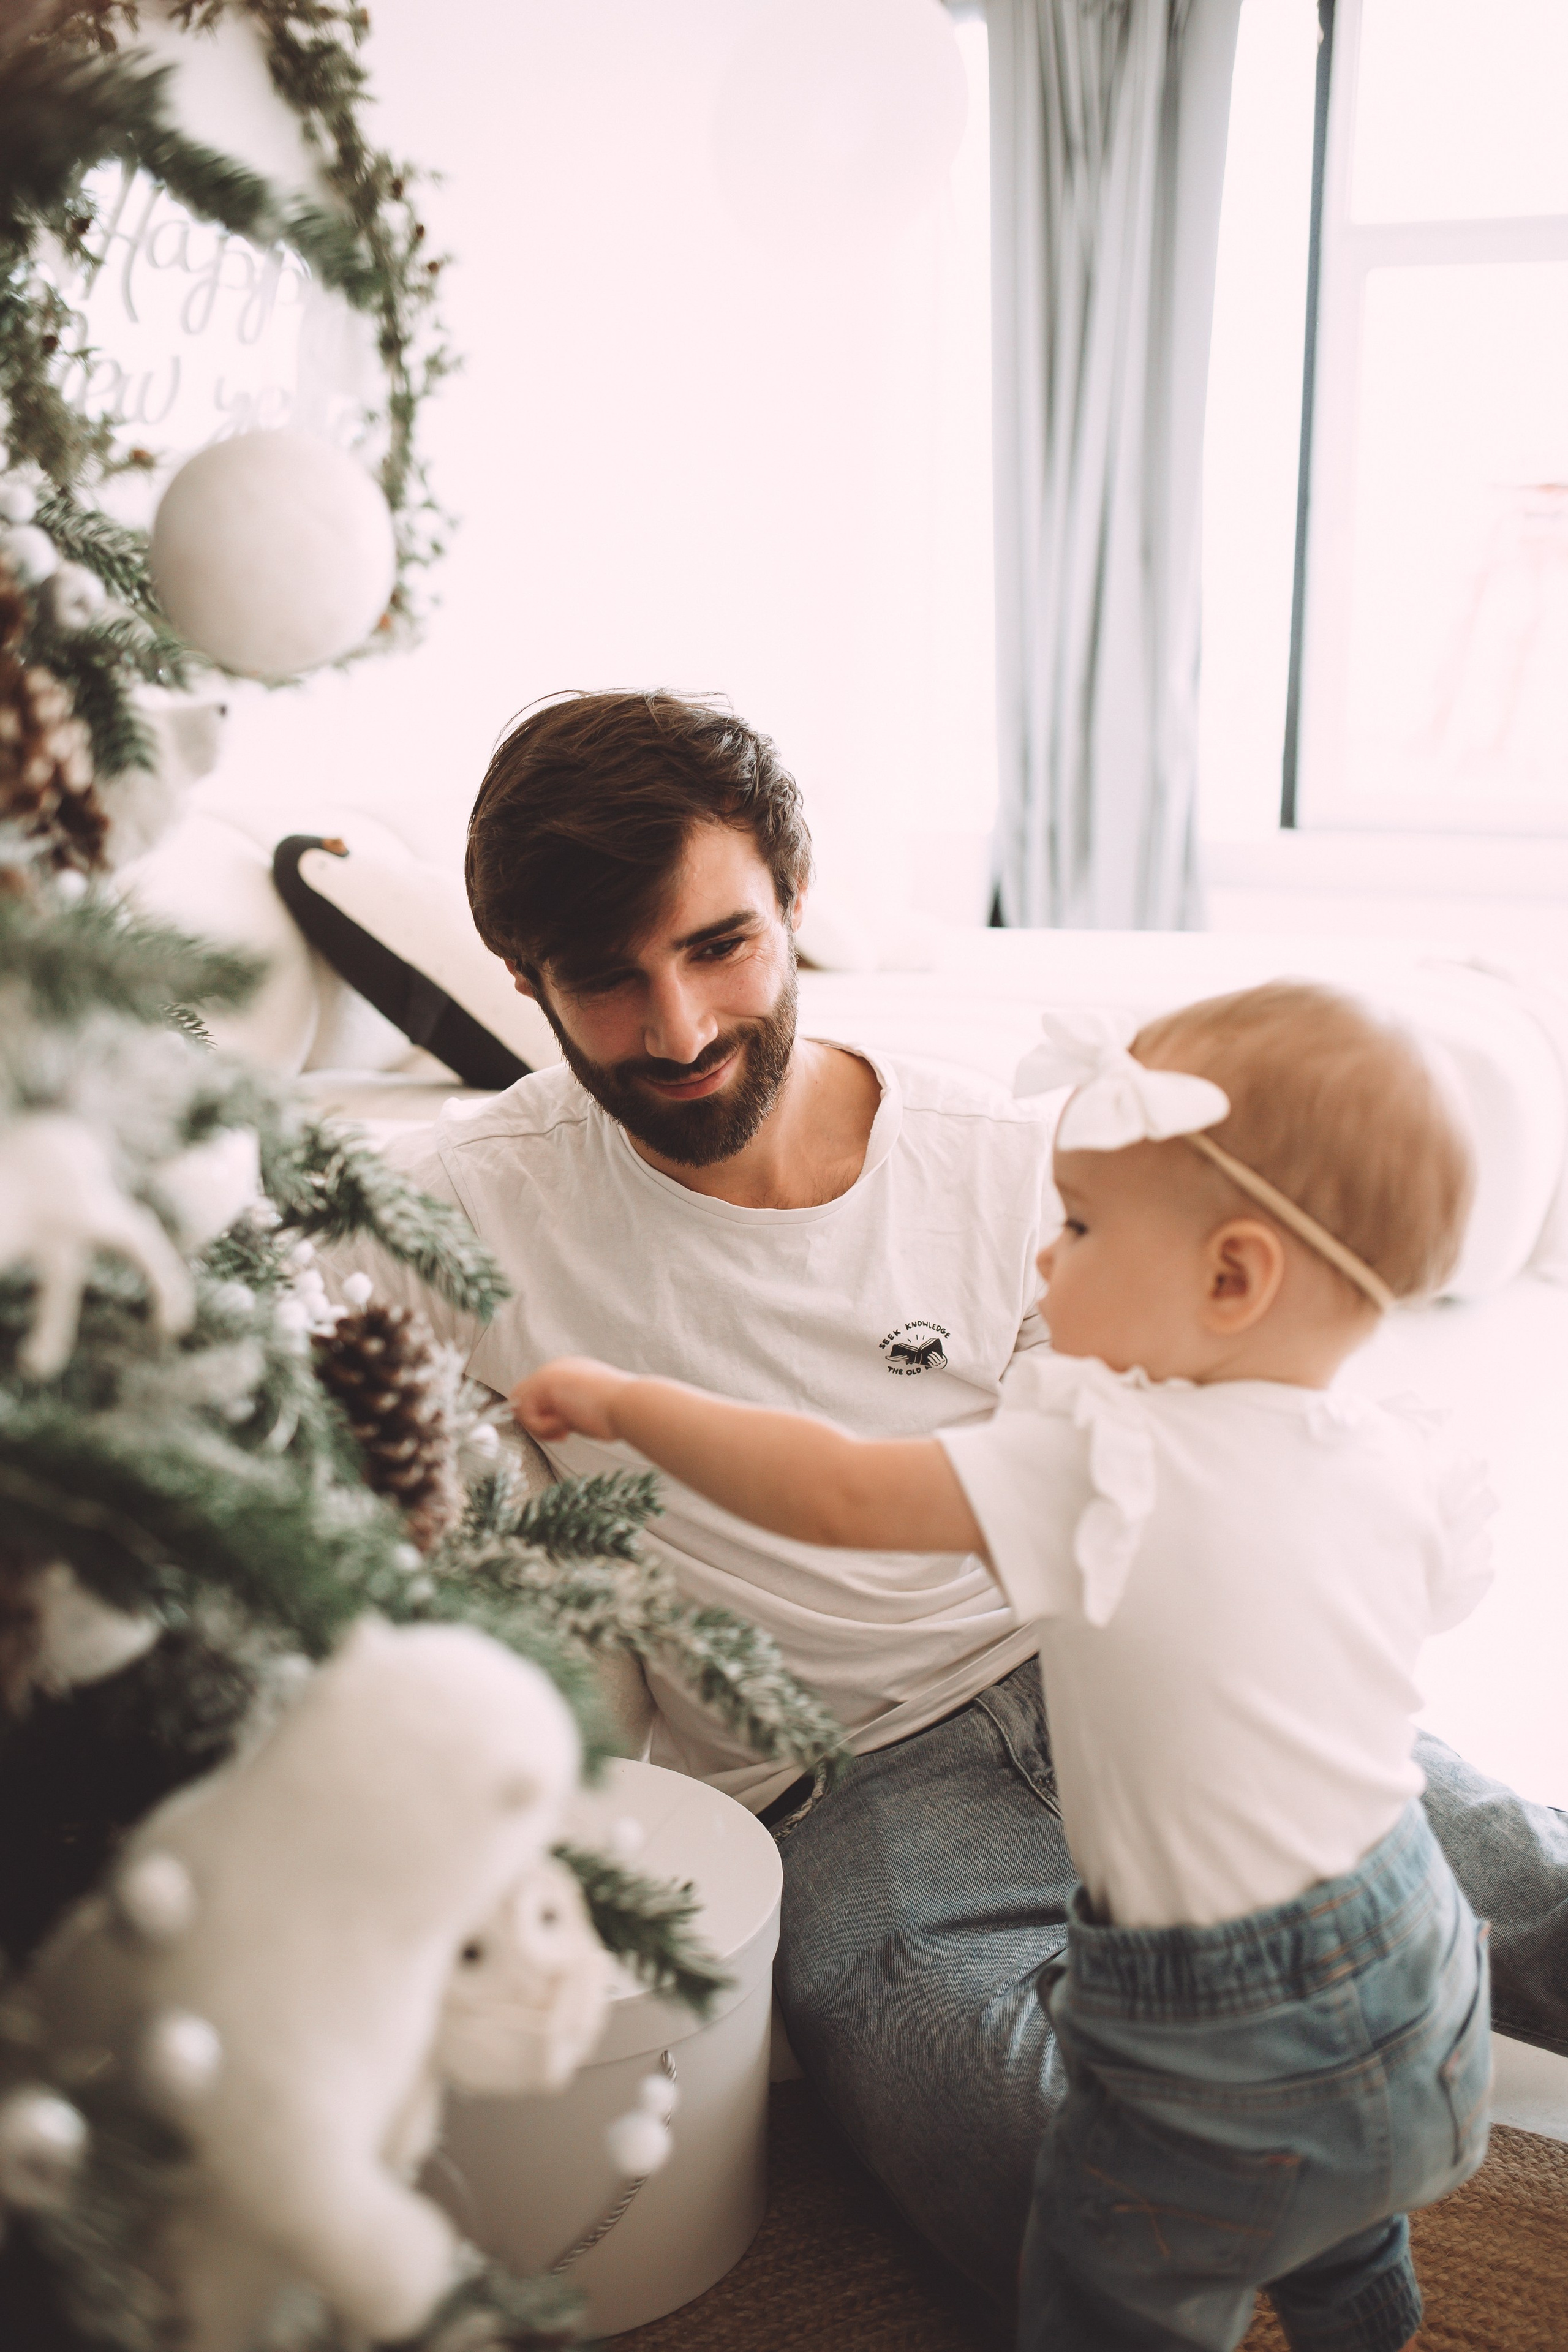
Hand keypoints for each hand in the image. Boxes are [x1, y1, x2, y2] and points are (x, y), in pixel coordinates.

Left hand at [511, 1357, 631, 1443]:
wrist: (628, 1405)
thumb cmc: (616, 1413)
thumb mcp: (588, 1409)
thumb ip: (568, 1411)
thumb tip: (553, 1424)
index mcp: (571, 1372)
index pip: (540, 1397)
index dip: (547, 1419)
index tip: (566, 1433)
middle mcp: (557, 1368)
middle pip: (525, 1399)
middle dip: (538, 1423)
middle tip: (561, 1434)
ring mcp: (549, 1373)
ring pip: (521, 1407)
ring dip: (540, 1427)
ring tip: (564, 1431)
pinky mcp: (543, 1382)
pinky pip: (525, 1413)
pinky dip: (543, 1428)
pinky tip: (565, 1427)